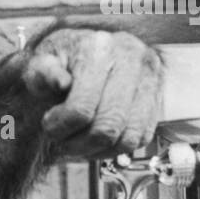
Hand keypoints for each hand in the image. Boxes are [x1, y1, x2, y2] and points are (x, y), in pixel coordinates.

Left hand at [23, 27, 163, 157]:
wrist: (86, 51)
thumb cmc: (61, 60)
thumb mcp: (41, 62)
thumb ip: (43, 73)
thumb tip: (61, 82)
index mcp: (99, 47)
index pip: (82, 108)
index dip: (61, 128)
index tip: (49, 125)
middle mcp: (131, 57)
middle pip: (107, 127)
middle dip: (79, 144)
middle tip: (63, 140)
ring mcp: (149, 77)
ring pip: (127, 138)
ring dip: (98, 151)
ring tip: (80, 143)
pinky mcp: (158, 96)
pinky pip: (140, 138)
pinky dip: (117, 149)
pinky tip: (98, 141)